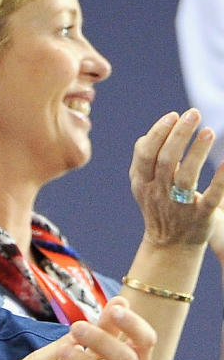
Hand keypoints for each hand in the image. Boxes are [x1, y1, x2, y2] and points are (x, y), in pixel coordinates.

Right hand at [131, 109, 223, 249]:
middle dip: (179, 136)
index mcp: (144, 183)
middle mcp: (159, 194)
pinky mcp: (200, 216)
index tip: (173, 115)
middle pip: (166, 162)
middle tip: (194, 114)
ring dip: (196, 154)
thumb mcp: (144, 184)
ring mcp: (179, 206)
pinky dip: (219, 181)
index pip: (146, 155)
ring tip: (209, 131)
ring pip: (186, 179)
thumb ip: (145, 157)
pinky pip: (210, 198)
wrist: (170, 246)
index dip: (158, 134)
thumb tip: (158, 128)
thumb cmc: (159, 205)